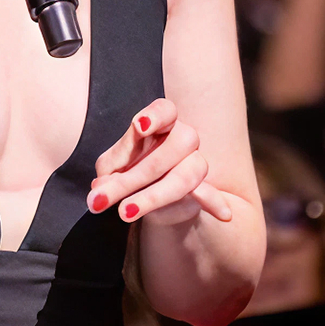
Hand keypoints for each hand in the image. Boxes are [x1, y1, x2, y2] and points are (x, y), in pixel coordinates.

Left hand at [86, 98, 232, 226]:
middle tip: (100, 199)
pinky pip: (210, 194)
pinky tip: (224, 214)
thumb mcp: (111, 168)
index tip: (139, 126)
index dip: (154, 116)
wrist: (148, 197)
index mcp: (160, 124)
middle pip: (170, 150)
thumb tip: (99, 188)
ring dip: (151, 196)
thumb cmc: (126, 171)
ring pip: (185, 176)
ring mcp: (194, 164)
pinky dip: (216, 203)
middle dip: (132, 176)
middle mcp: (181, 138)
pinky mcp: (200, 190)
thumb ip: (108, 171)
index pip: (165, 111)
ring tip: (124, 213)